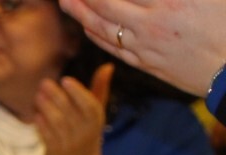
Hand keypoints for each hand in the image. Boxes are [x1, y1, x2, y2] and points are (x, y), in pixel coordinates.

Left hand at [34, 63, 111, 154]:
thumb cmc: (87, 132)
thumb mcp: (96, 112)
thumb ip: (100, 88)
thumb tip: (107, 66)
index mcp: (95, 119)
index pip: (89, 105)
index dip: (78, 92)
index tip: (66, 80)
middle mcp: (84, 131)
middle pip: (70, 112)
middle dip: (56, 96)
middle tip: (44, 83)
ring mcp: (69, 142)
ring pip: (57, 123)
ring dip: (46, 108)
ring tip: (38, 96)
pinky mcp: (55, 151)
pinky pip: (48, 136)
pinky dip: (42, 125)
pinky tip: (36, 114)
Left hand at [59, 0, 225, 96]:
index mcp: (172, 1)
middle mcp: (152, 23)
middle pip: (106, 5)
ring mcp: (146, 45)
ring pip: (103, 28)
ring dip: (81, 13)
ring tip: (66, 1)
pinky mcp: (145, 63)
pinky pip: (112, 47)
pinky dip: (95, 34)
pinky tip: (86, 26)